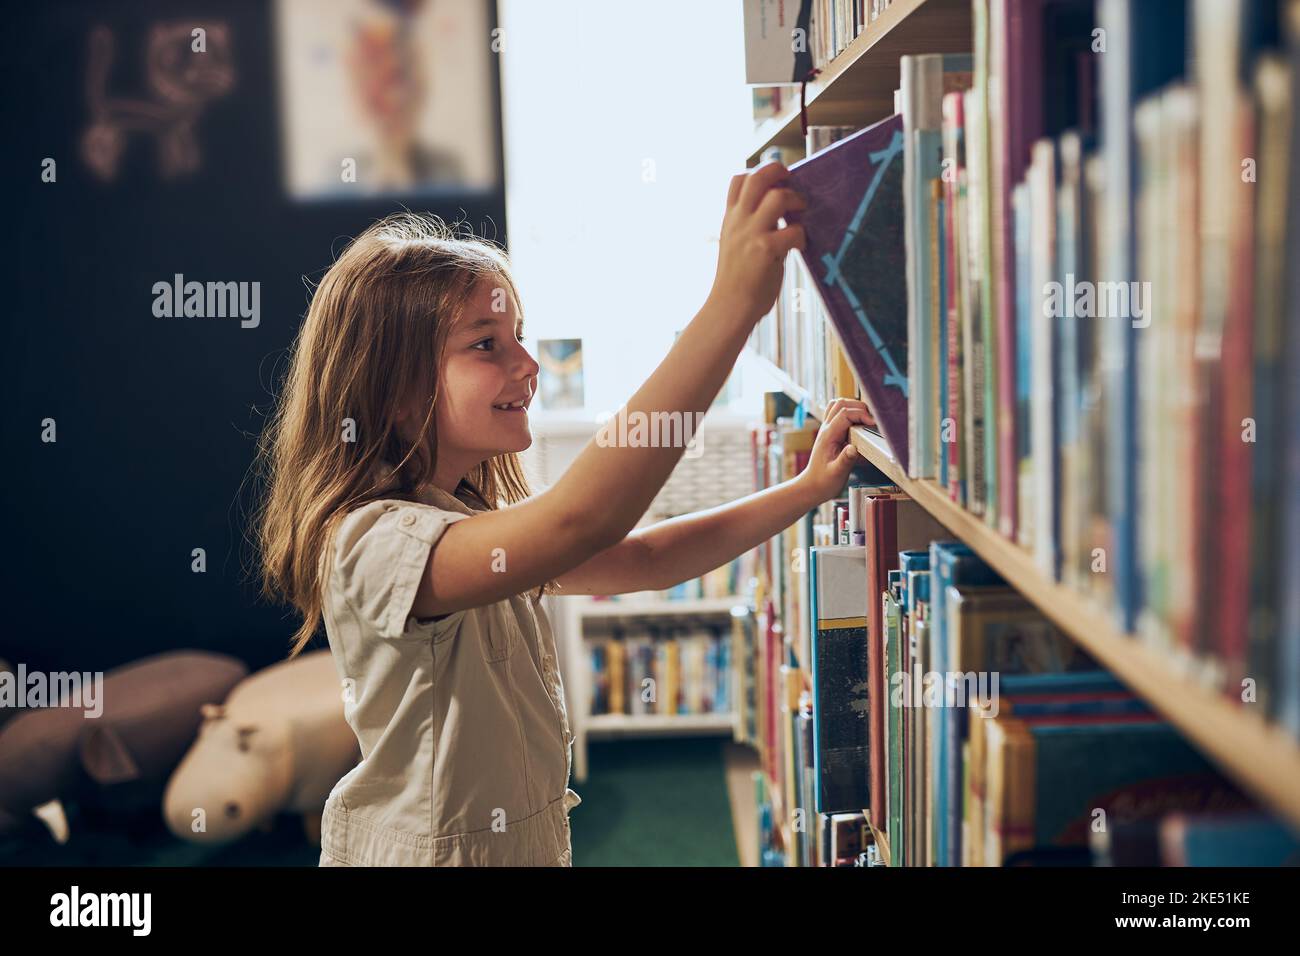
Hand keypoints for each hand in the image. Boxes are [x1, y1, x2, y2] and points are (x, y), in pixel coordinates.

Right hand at [707, 161, 806, 323]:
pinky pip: (793, 230)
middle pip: (758, 177)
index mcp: (730, 218)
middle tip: (793, 185)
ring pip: (778, 197)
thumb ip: (752, 225)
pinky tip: (799, 247)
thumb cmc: (738, 280)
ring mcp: (751, 234)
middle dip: (780, 172)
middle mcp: (739, 221)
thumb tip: (782, 211)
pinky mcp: (765, 250)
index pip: (738, 179)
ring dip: (796, 201)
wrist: (729, 308)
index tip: (775, 184)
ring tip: (800, 216)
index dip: (759, 173)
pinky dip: (802, 236)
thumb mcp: (736, 244)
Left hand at [796, 398, 873, 502]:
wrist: (812, 486)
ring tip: (866, 419)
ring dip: (853, 407)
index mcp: (828, 436)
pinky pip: (837, 413)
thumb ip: (845, 460)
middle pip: (841, 403)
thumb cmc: (824, 482)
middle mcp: (826, 429)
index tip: (873, 424)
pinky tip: (858, 424)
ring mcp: (827, 429)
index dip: (861, 414)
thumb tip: (854, 448)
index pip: (845, 414)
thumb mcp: (837, 474)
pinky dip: (849, 412)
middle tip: (872, 421)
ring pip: (838, 405)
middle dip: (859, 407)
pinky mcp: (831, 432)